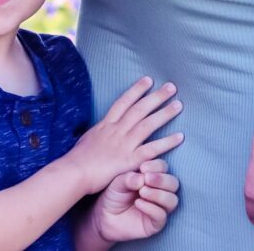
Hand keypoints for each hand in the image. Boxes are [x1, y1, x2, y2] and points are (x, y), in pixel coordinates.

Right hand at [65, 76, 184, 194]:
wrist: (73, 172)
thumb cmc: (76, 159)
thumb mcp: (87, 139)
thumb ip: (98, 133)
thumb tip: (101, 129)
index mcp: (105, 125)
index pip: (123, 102)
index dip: (137, 90)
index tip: (148, 80)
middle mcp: (116, 130)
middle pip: (139, 109)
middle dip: (156, 96)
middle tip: (172, 87)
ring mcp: (124, 144)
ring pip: (148, 124)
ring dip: (164, 113)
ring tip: (179, 105)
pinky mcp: (130, 159)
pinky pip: (152, 149)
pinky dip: (167, 142)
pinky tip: (180, 137)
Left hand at [90, 159, 179, 242]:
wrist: (104, 217)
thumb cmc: (114, 195)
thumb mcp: (118, 182)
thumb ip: (129, 178)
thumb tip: (143, 177)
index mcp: (154, 176)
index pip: (163, 167)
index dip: (156, 166)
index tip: (142, 167)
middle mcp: (160, 191)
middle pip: (173, 183)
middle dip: (161, 179)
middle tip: (147, 178)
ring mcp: (160, 208)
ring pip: (172, 200)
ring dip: (158, 194)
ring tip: (142, 192)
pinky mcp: (155, 224)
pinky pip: (161, 215)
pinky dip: (151, 208)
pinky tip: (138, 203)